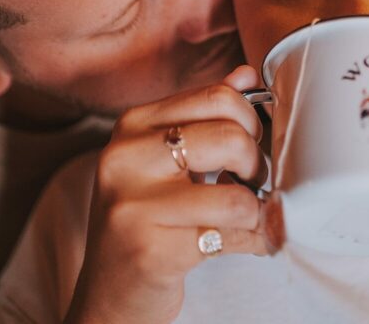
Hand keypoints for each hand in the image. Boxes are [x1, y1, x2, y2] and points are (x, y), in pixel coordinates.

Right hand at [65, 66, 270, 323]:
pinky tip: (251, 242)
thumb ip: (206, 116)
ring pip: (236, 194)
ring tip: (249, 216)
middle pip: (231, 137)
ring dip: (257, 210)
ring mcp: (133, 204)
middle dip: (258, 164)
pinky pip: (230, 236)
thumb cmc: (146, 220)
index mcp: (132, 125)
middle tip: (254, 183)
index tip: (253, 144)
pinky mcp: (149, 248)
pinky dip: (254, 239)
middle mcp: (125, 157)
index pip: (217, 96)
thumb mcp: (167, 160)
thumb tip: (248, 75)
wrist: (110, 292)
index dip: (252, 121)